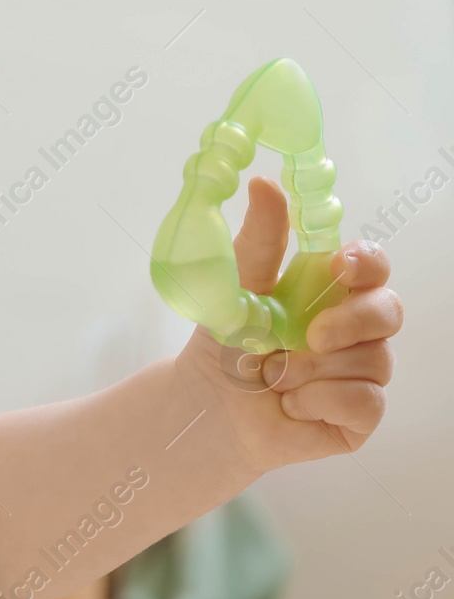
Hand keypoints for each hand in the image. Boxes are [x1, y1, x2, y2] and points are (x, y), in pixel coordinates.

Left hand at [173, 175, 402, 477]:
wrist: (209, 404)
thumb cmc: (228, 342)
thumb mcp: (238, 290)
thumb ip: (259, 242)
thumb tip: (264, 184)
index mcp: (331, 290)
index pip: (372, 266)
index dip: (367, 262)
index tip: (342, 265)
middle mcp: (357, 328)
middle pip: (388, 311)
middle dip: (352, 321)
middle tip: (311, 335)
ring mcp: (363, 371)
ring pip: (371, 360)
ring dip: (312, 370)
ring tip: (273, 376)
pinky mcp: (361, 414)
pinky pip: (363, 403)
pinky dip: (320, 402)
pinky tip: (292, 404)